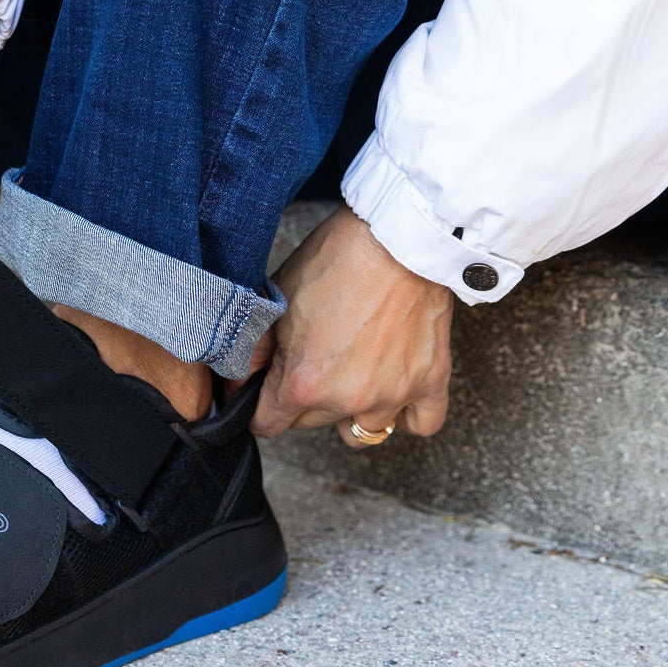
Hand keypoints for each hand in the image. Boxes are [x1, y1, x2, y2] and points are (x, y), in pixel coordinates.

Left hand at [248, 205, 453, 445]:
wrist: (397, 236)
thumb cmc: (335, 260)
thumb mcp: (275, 303)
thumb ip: (252, 354)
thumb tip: (236, 386)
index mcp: (303, 383)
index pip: (266, 425)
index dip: (258, 407)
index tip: (263, 391)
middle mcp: (348, 399)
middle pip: (310, 425)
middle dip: (302, 401)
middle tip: (310, 360)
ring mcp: (392, 395)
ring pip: (362, 430)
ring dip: (351, 408)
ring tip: (350, 372)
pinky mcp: (430, 382)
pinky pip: (420, 424)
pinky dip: (405, 413)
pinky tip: (391, 388)